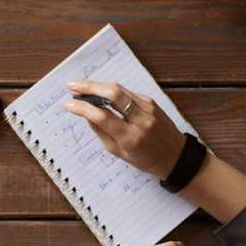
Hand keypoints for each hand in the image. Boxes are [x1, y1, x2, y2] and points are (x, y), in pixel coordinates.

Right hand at [63, 79, 186, 178]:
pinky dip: (111, 91)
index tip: (68, 105)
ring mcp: (148, 108)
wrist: (176, 156)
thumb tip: (85, 114)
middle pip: (112, 94)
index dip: (82, 108)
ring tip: (81, 87)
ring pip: (119, 89)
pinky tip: (101, 92)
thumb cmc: (145, 159)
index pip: (102, 116)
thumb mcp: (119, 153)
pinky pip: (127, 93)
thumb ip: (101, 132)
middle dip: (89, 87)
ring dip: (98, 85)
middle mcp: (140, 120)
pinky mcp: (151, 102)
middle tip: (72, 86)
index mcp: (130, 137)